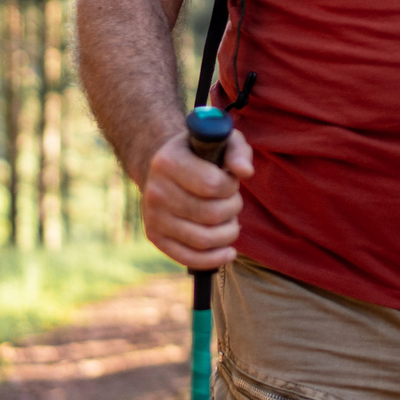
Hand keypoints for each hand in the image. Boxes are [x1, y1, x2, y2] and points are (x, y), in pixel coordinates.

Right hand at [141, 127, 254, 268]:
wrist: (167, 168)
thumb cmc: (202, 154)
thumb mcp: (222, 141)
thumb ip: (238, 150)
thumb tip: (246, 171)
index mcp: (168, 161)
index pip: (212, 184)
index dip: (231, 186)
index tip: (231, 180)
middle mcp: (155, 190)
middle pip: (211, 214)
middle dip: (233, 208)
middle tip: (233, 200)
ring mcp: (153, 216)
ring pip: (203, 239)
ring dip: (229, 232)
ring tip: (230, 220)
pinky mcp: (155, 237)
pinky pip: (188, 258)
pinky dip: (214, 259)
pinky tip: (229, 252)